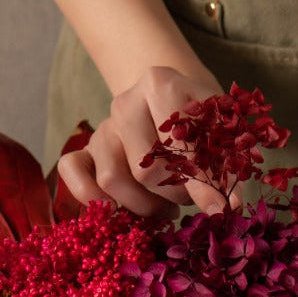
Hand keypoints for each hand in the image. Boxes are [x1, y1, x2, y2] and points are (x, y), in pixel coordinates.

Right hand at [58, 65, 228, 216]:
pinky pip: (71, 170)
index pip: (178, 146)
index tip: (220, 207)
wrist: (174, 100)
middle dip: (174, 196)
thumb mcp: (223, 133)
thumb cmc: (203, 119)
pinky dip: (90, 196)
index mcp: (160, 85)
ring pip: (111, 180)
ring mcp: (102, 126)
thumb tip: (225, 207)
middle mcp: (124, 102)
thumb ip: (226, 169)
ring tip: (167, 206)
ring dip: (144, 206)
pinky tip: (120, 211)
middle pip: (145, 170)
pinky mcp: (85, 146)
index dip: (200, 184)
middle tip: (191, 197)